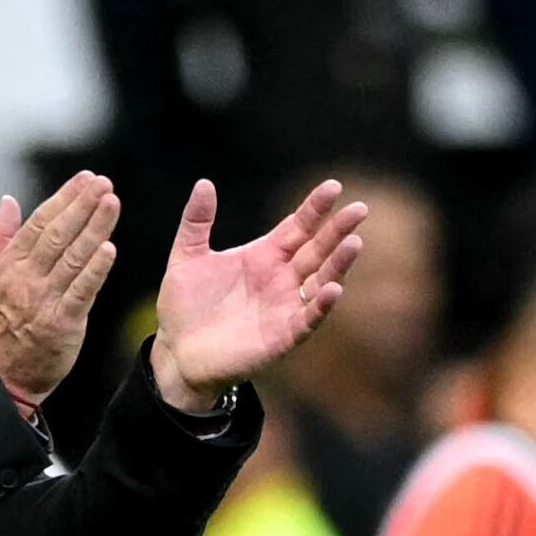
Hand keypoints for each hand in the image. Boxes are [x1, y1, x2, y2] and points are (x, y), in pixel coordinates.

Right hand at [0, 172, 121, 404]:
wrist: (1, 374)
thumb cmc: (1, 324)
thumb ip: (1, 237)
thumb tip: (8, 201)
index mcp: (9, 264)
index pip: (39, 223)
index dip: (64, 198)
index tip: (86, 179)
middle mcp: (25, 278)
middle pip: (57, 235)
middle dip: (83, 206)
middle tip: (104, 184)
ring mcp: (43, 300)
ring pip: (72, 258)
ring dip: (94, 229)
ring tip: (112, 204)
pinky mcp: (61, 323)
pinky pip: (81, 292)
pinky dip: (95, 270)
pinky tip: (109, 250)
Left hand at [149, 178, 364, 410]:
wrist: (175, 353)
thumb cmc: (184, 307)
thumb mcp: (186, 258)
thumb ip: (196, 222)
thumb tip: (204, 183)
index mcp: (263, 256)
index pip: (297, 227)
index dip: (315, 208)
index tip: (333, 186)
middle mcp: (281, 279)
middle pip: (316, 249)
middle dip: (337, 230)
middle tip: (359, 209)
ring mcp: (284, 307)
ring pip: (320, 281)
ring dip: (338, 264)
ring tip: (354, 243)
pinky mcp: (281, 337)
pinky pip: (307, 319)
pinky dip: (320, 306)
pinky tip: (333, 289)